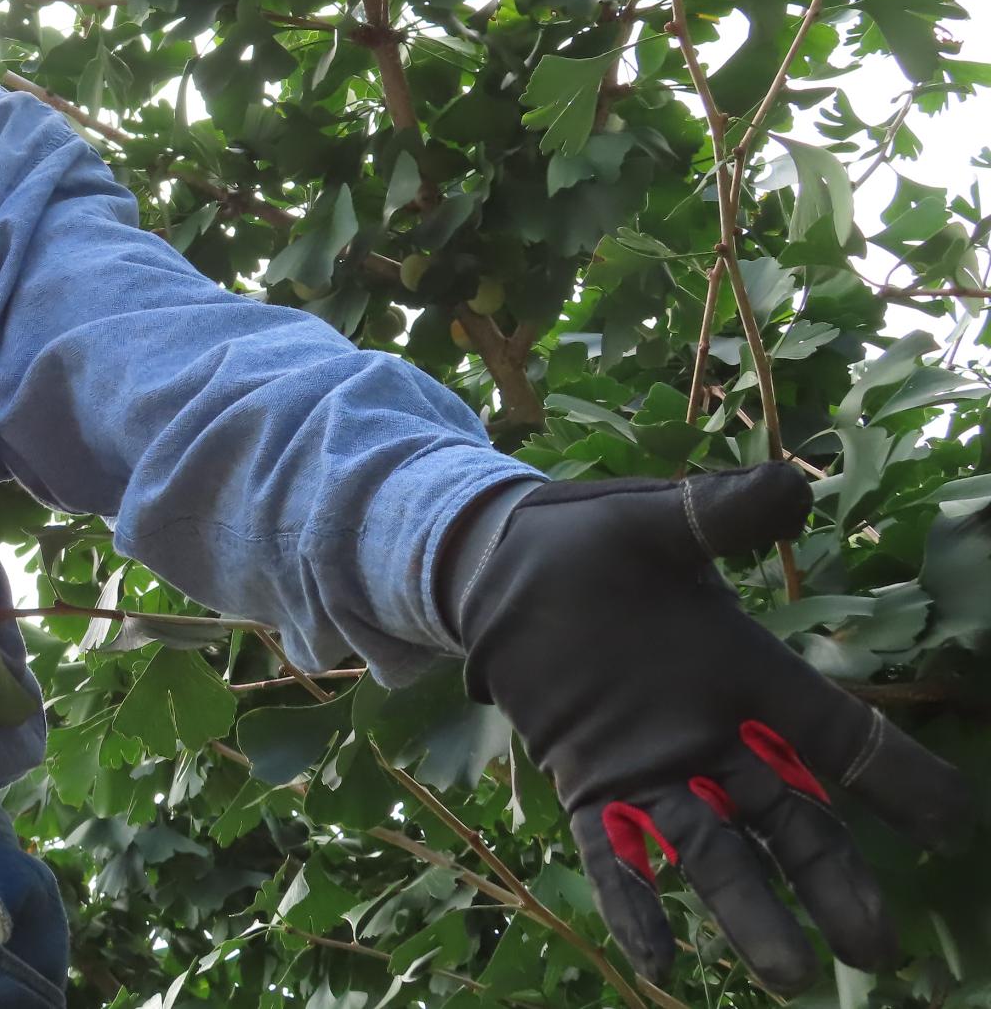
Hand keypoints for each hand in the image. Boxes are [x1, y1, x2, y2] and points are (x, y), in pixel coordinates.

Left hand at [452, 464, 973, 993]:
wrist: (500, 563)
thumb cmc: (592, 542)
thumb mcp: (660, 523)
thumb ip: (723, 512)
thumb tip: (791, 487)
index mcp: (751, 676)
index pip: (842, 738)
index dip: (900, 780)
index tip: (957, 826)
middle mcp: (716, 736)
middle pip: (793, 821)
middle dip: (836, 881)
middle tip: (879, 948)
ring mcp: (653, 767)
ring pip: (716, 851)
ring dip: (750, 911)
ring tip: (790, 977)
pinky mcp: (588, 781)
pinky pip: (618, 853)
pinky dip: (637, 902)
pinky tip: (657, 961)